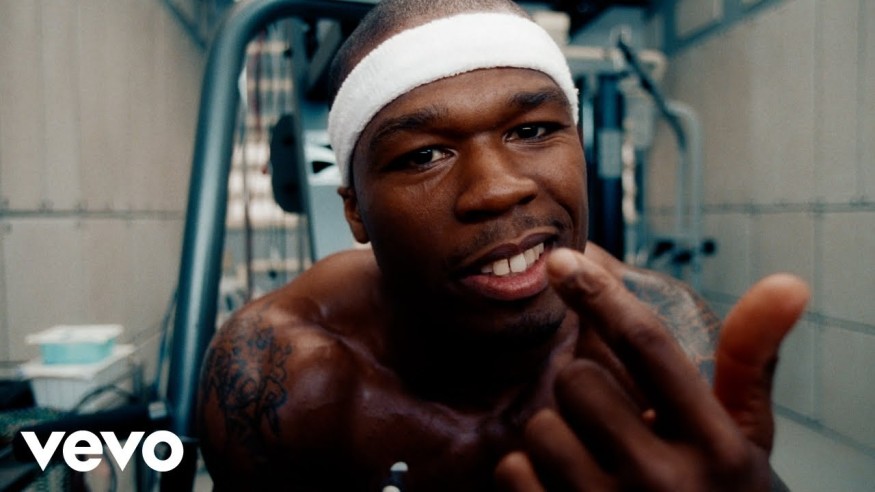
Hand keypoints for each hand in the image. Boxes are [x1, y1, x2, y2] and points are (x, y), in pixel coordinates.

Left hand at [495, 248, 808, 490]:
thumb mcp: (742, 439)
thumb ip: (749, 362)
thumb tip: (788, 282)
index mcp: (714, 448)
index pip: (647, 346)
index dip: (600, 294)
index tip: (561, 260)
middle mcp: (662, 483)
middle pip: (578, 381)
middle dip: (586, 390)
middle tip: (609, 419)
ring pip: (541, 426)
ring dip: (557, 434)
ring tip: (592, 460)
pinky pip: (513, 470)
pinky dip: (527, 472)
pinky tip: (565, 488)